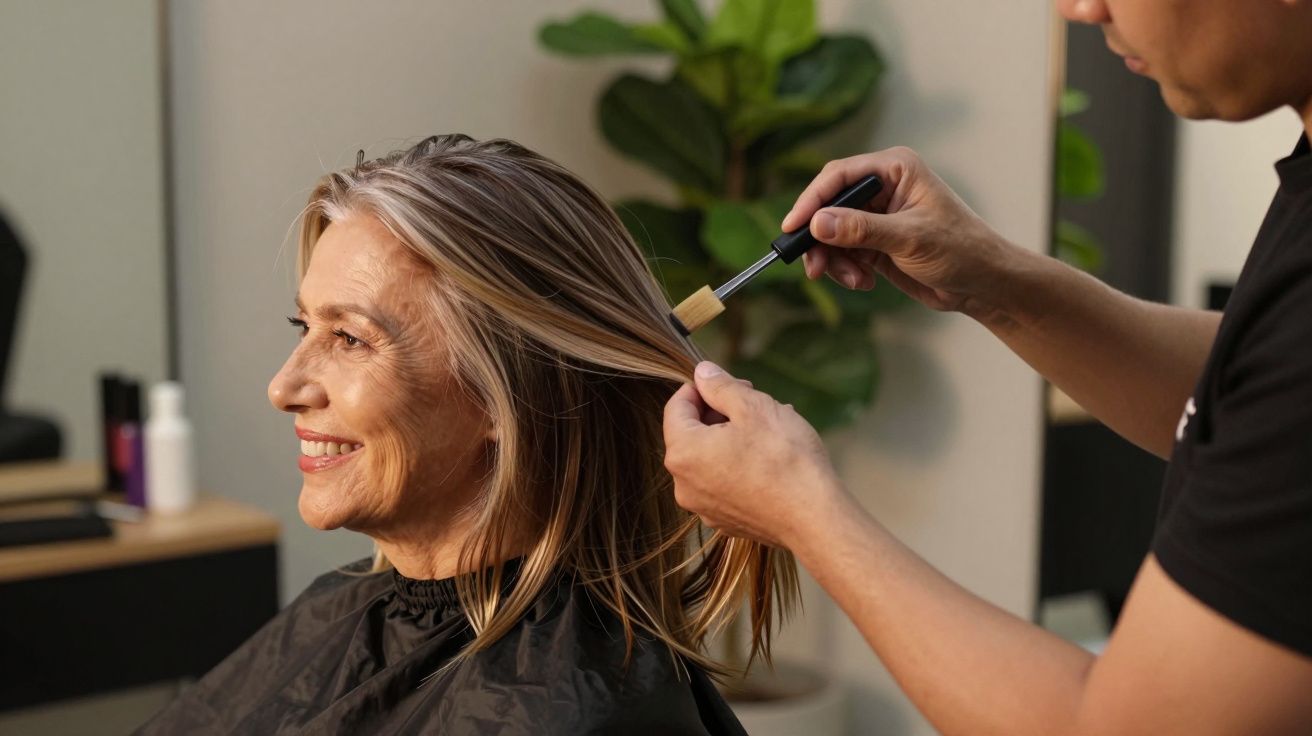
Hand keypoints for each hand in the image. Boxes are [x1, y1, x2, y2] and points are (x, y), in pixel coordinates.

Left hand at [663, 361, 848, 548]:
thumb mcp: (754, 407)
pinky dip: (737, 465)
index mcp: (684, 453)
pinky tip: (768, 459)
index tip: (725, 382)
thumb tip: (702, 373)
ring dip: (730, 438)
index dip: (700, 388)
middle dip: (717, 413)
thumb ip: (721, 386)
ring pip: (708, 459)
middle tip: (752, 401)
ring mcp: (703, 507)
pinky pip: (722, 483)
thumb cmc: (785, 458)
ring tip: (767, 429)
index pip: (676, 408)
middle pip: (691, 434)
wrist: (814, 518)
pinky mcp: (724, 521)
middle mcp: (684, 485)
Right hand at [786, 146, 1017, 320]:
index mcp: (895, 169)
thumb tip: (818, 223)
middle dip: (819, 238)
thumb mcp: (910, 239)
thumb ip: (862, 230)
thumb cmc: (961, 250)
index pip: (839, 176)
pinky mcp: (874, 242)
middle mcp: (882, 187)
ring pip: (831, 234)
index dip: (812, 201)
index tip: (793, 227)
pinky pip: (842, 252)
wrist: (983, 284)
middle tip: (814, 267)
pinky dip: (845, 269)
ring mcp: (876, 216)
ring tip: (853, 279)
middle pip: (829, 206)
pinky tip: (865, 282)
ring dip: (834, 259)